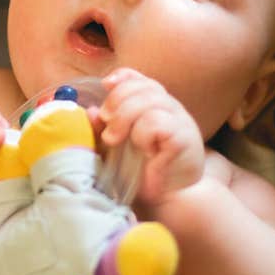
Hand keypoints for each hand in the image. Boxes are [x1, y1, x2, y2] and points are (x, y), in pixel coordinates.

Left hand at [96, 68, 204, 203]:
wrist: (172, 197)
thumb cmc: (144, 170)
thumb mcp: (118, 148)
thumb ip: (104, 130)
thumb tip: (90, 112)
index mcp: (154, 104)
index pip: (139, 78)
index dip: (122, 77)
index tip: (105, 85)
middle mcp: (170, 107)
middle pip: (143, 87)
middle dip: (117, 103)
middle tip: (108, 131)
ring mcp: (180, 121)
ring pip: (150, 102)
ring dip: (127, 122)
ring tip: (121, 144)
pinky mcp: (185, 138)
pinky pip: (158, 124)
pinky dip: (144, 136)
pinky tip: (146, 153)